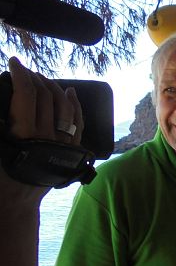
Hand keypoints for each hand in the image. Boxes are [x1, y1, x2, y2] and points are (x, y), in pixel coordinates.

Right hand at [1, 57, 82, 198]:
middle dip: (35, 79)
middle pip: (47, 97)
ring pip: (65, 107)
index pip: (27, 95)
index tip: (13, 62)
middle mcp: (48, 138)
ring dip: (54, 88)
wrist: (15, 203)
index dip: (20, 74)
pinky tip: (70, 93)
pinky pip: (79, 123)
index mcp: (24, 135)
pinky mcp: (72, 151)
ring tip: (42, 78)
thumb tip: (2, 106)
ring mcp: (64, 144)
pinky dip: (75, 106)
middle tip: (24, 71)